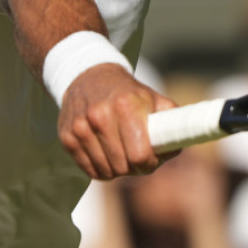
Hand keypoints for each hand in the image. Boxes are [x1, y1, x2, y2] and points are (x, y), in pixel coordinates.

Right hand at [58, 64, 176, 179]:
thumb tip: (181, 143)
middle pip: (123, 166)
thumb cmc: (128, 93)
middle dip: (133, 167)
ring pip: (105, 171)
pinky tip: (104, 151)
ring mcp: (80, 126)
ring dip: (116, 169)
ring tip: (120, 151)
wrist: (88, 76)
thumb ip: (172, 122)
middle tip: (136, 155)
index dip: (149, 162)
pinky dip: (100, 168)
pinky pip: (89, 171)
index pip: (140, 154)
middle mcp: (100, 114)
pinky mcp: (66, 136)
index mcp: (126, 104)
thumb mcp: (153, 99)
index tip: (150, 158)